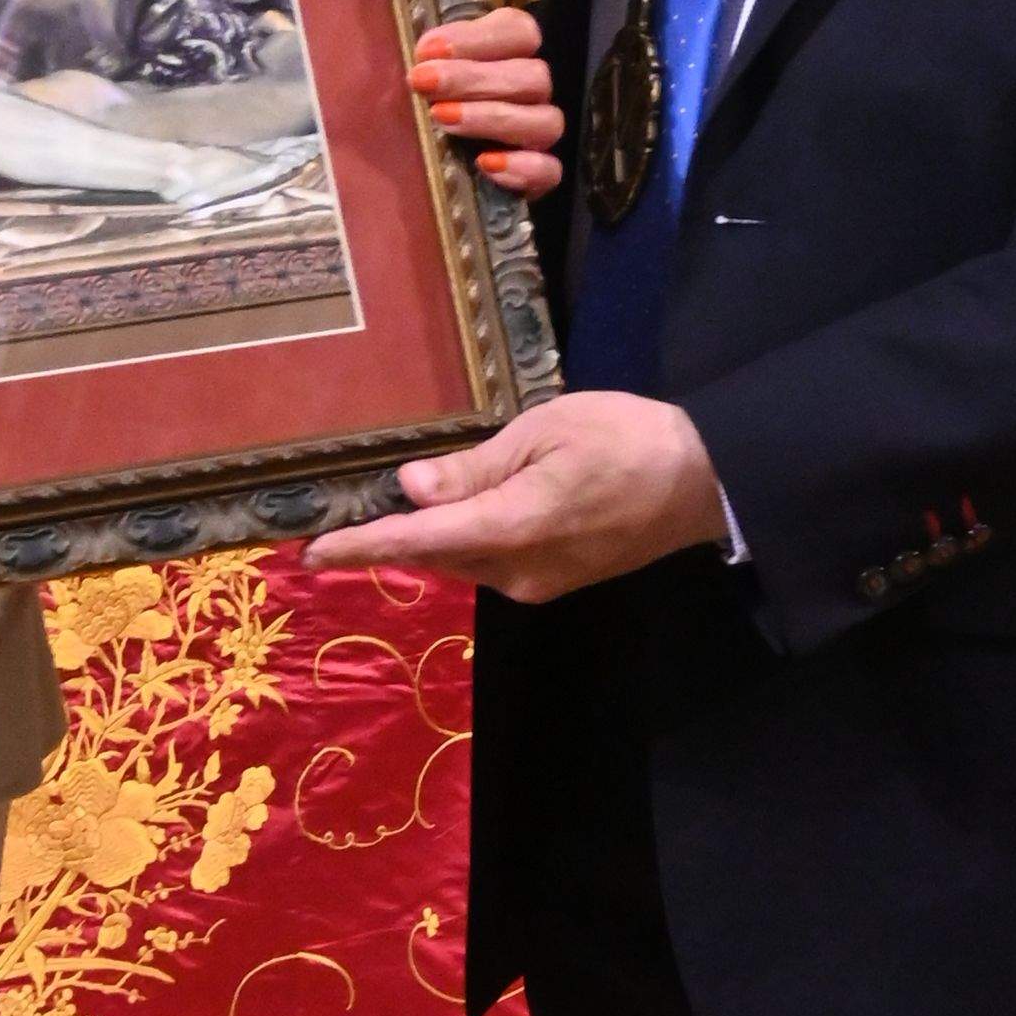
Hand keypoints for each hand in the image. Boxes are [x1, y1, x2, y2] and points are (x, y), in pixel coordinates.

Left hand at [303, 390, 726, 602]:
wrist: (705, 481)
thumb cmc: (627, 439)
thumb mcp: (544, 432)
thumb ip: (474, 468)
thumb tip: (412, 490)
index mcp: (510, 528)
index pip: (415, 541)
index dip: (358, 548)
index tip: (310, 556)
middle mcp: (516, 570)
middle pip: (434, 555)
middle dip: (391, 537)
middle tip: (347, 512)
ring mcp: (538, 583)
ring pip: (463, 561)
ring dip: (432, 537)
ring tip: (406, 503)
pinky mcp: (557, 582)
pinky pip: (493, 562)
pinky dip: (468, 540)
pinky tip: (466, 510)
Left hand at [409, 4, 565, 196]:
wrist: (414, 175)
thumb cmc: (415, 110)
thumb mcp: (416, 78)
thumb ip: (424, 60)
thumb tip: (424, 54)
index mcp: (507, 54)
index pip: (520, 32)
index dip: (478, 39)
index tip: (428, 50)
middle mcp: (531, 91)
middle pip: (533, 76)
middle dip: (475, 78)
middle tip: (424, 83)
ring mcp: (538, 134)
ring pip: (546, 121)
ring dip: (494, 118)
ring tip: (443, 118)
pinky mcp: (539, 178)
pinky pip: (550, 171)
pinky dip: (522, 168)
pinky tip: (485, 164)